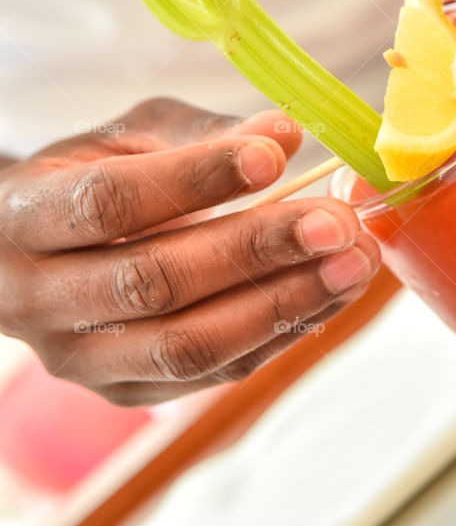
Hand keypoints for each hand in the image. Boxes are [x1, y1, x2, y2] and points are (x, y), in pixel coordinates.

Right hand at [0, 99, 379, 403]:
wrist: (38, 258)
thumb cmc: (91, 179)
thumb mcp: (130, 136)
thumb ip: (203, 133)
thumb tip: (284, 133)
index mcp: (27, 217)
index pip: (110, 202)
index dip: (195, 180)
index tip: (273, 157)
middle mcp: (39, 299)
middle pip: (154, 282)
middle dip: (256, 251)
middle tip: (337, 222)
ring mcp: (81, 359)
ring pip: (186, 345)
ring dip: (282, 304)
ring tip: (352, 264)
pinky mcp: (125, 392)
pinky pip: (212, 374)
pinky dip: (280, 333)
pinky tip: (330, 293)